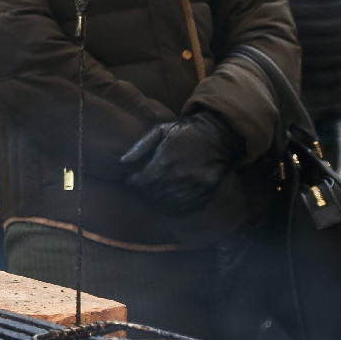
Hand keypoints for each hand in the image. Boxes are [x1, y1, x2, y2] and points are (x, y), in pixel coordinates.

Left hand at [119, 112, 239, 215]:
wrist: (218, 137)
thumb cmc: (184, 132)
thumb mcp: (160, 131)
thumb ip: (140, 147)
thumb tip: (122, 162)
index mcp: (165, 160)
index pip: (141, 182)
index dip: (132, 182)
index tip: (130, 180)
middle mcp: (178, 176)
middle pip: (151, 193)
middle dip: (142, 190)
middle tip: (140, 186)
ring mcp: (192, 187)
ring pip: (165, 203)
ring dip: (155, 200)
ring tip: (152, 193)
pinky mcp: (204, 194)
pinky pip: (182, 208)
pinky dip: (172, 207)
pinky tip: (167, 200)